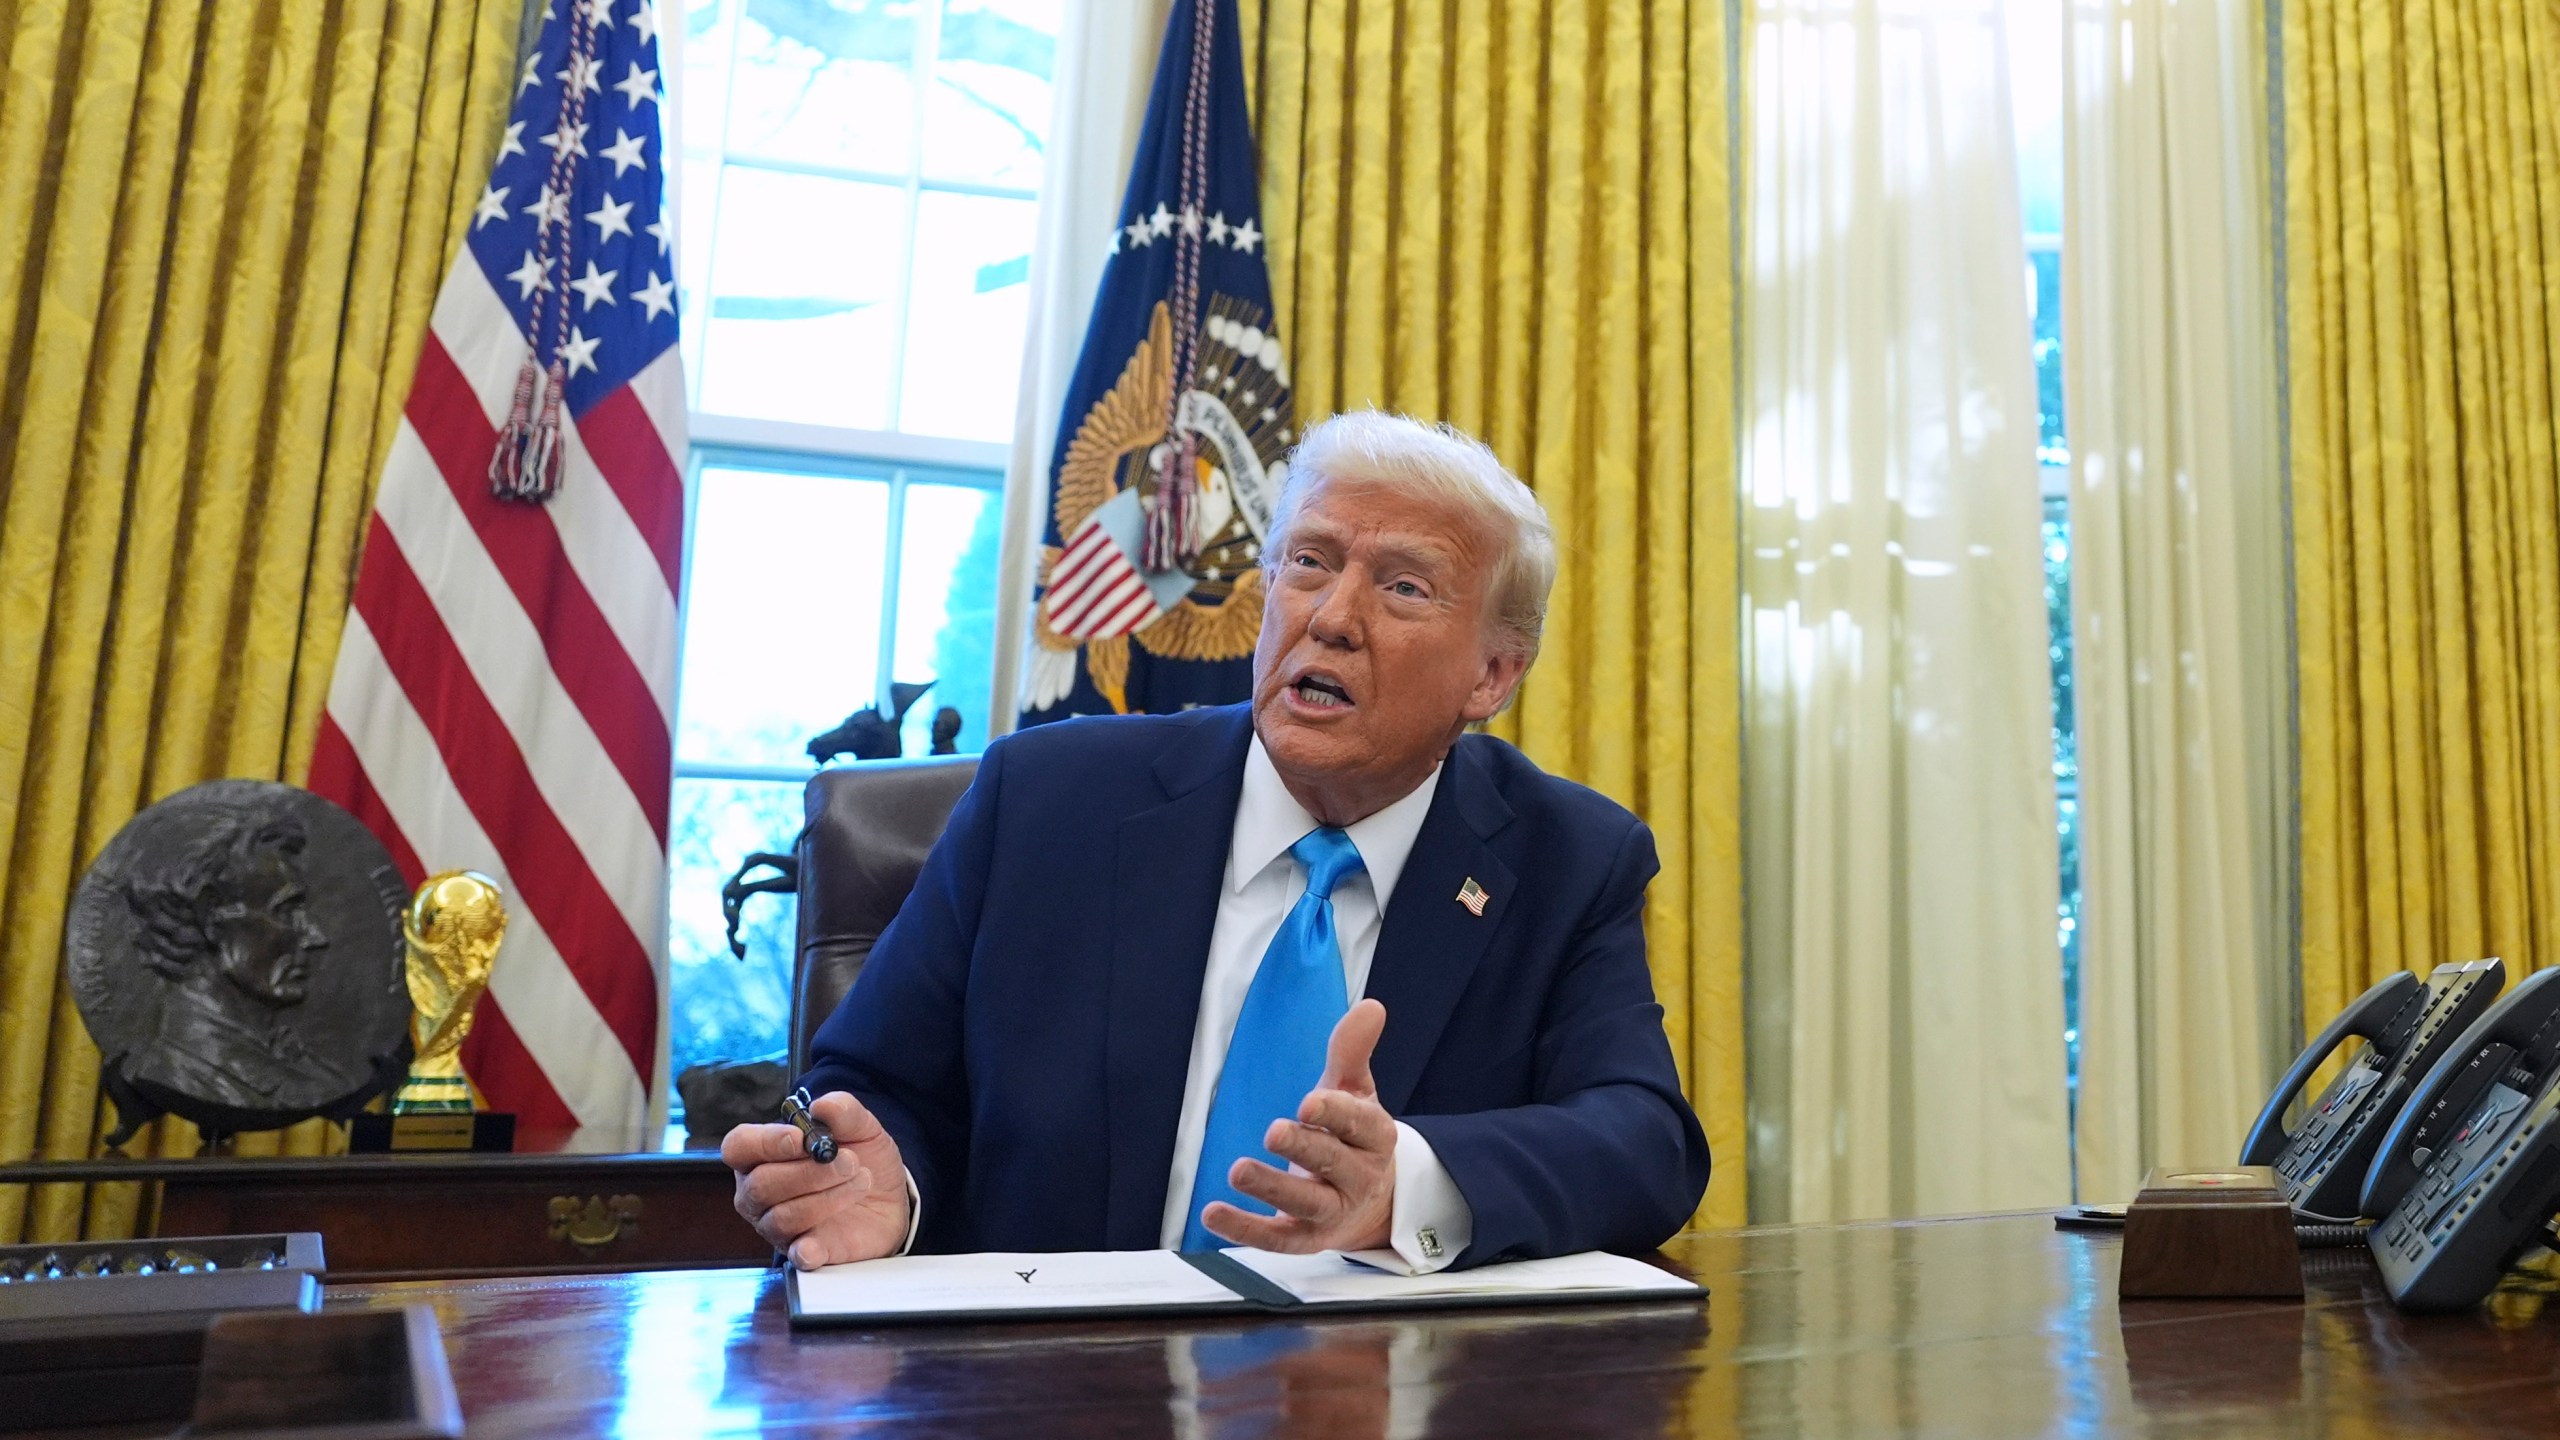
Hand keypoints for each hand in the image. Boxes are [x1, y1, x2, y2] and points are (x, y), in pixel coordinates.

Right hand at [722, 1090, 910, 1268]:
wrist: (889, 1198)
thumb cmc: (861, 1159)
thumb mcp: (861, 1128)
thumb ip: (843, 1111)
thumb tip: (823, 1106)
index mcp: (763, 1154)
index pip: (739, 1146)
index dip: (764, 1143)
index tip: (797, 1139)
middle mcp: (760, 1192)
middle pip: (761, 1184)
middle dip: (808, 1171)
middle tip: (848, 1161)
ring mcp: (776, 1225)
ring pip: (782, 1216)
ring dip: (826, 1197)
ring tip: (860, 1181)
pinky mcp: (801, 1252)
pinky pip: (795, 1254)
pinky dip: (806, 1249)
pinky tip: (820, 1242)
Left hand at [1204, 999, 1395, 1253]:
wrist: (1370, 1202)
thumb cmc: (1353, 1136)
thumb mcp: (1355, 1091)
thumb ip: (1352, 1051)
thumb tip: (1371, 1006)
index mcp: (1376, 1137)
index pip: (1360, 1123)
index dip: (1335, 1114)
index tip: (1308, 1102)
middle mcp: (1360, 1177)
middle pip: (1333, 1163)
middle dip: (1304, 1148)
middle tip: (1273, 1131)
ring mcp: (1333, 1211)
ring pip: (1306, 1204)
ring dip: (1271, 1189)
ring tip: (1238, 1170)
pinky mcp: (1305, 1238)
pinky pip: (1277, 1238)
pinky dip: (1245, 1230)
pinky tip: (1213, 1213)